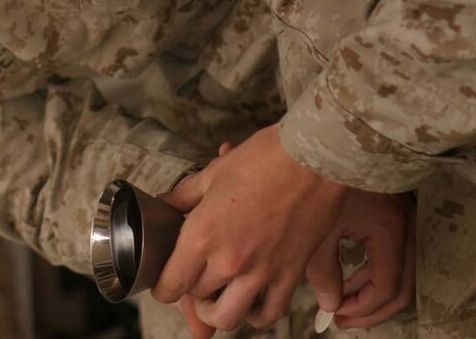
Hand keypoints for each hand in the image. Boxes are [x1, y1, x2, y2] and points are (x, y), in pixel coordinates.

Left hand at [150, 125, 347, 331]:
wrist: (312, 159)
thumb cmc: (262, 159)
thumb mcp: (212, 174)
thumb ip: (183, 197)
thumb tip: (165, 205)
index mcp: (202, 235)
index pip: (172, 284)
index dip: (163, 288)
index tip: (165, 284)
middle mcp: (229, 261)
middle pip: (197, 299)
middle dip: (189, 294)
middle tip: (192, 282)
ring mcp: (262, 272)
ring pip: (230, 317)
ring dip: (218, 313)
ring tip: (217, 300)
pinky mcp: (291, 275)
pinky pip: (271, 312)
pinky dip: (258, 315)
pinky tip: (252, 303)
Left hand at [306, 190, 414, 329]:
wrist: (326, 133)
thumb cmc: (316, 176)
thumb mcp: (316, 229)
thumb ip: (323, 271)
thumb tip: (329, 303)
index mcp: (388, 228)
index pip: (388, 287)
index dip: (364, 310)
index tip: (337, 319)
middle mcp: (403, 223)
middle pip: (402, 286)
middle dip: (371, 307)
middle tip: (342, 318)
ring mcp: (400, 215)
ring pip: (399, 271)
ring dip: (371, 290)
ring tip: (340, 300)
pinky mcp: (390, 209)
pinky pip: (391, 253)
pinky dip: (372, 270)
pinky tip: (346, 274)